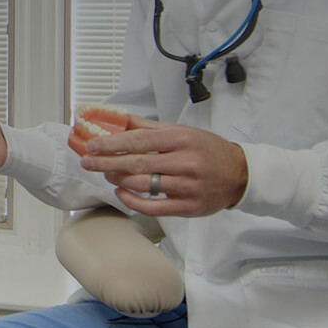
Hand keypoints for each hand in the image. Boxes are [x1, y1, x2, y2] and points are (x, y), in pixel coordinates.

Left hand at [78, 114, 247, 216]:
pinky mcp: (188, 207)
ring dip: (119, 180)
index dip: (112, 144)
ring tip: (107, 174)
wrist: (239, 174)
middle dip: (107, 162)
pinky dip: (132, 201)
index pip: (139, 141)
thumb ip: (148, 127)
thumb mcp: (181, 131)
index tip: (92, 145)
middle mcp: (184, 162)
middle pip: (137, 163)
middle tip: (88, 162)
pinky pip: (153, 207)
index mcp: (181, 140)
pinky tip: (122, 192)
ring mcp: (187, 187)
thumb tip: (119, 120)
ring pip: (143, 185)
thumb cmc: (207, 150)